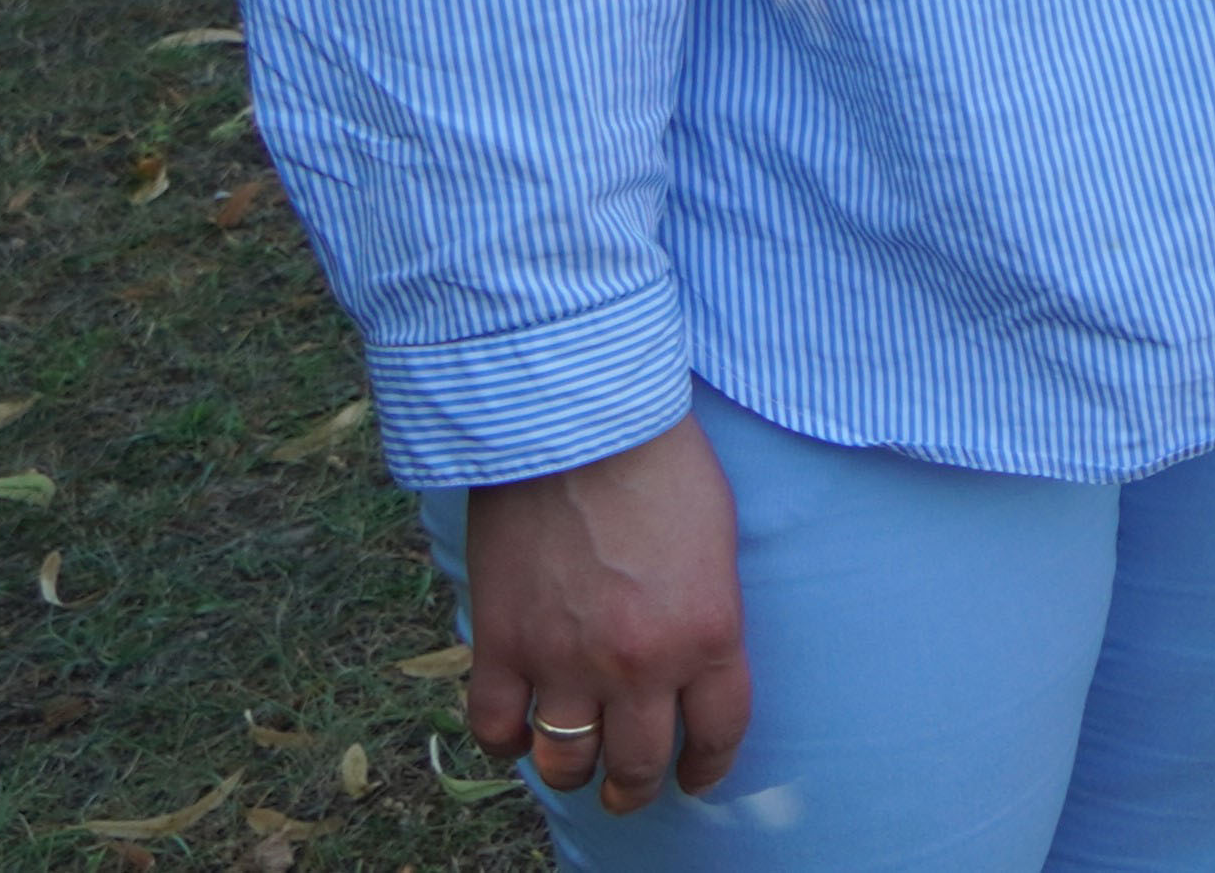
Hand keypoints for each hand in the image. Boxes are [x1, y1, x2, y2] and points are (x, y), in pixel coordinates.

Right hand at [457, 421, 748, 815]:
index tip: (697, 778)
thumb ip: (705, 614)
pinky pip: (495, 728)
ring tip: (574, 769)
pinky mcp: (503, 645)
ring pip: (566, 762)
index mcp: (708, 634)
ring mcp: (565, 661)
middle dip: (635, 788)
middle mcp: (640, 663)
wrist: (580, 424)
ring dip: (572, 774)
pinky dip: (504, 741)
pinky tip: (516, 733)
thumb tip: (691, 662)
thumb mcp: (717, 544)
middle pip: (637, 763)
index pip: (718, 733)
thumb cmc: (662, 466)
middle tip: (628, 791)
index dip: (708, 767)